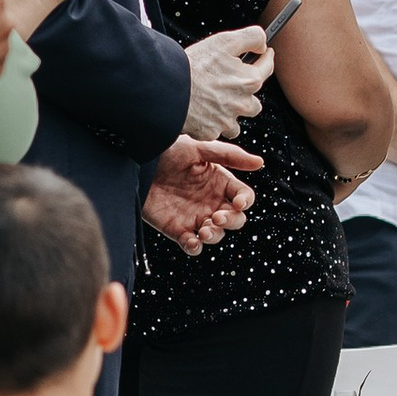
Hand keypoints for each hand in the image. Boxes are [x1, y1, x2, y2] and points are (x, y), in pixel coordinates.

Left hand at [142, 137, 259, 251]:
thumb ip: (229, 155)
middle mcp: (211, 202)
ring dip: (215, 236)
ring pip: (216, 235)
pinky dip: (195, 247)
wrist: (135, 164)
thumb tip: (260, 162)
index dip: (244, 202)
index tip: (237, 203)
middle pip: (235, 220)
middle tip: (216, 217)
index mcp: (220, 183)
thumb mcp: (198, 148)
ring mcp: (195, 217)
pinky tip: (191, 240)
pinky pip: (192, 246)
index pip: (243, 197)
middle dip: (231, 221)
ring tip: (203, 230)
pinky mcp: (177, 229)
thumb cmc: (167, 151)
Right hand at [184, 26, 273, 138]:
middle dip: (245, 95)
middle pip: (254, 102)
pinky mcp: (211, 132)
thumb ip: (251, 38)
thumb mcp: (225, 41)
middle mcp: (243, 104)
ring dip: (230, 114)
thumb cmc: (194, 66)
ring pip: (236, 121)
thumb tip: (262, 44)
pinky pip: (217, 130)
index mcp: (250, 81)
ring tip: (216, 102)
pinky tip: (202, 112)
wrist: (168, 89)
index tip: (266, 54)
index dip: (266, 58)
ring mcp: (227, 121)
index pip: (267, 68)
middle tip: (229, 84)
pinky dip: (212, 123)